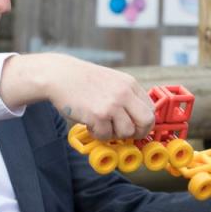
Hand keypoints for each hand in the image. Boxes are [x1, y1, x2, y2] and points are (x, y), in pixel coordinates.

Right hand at [3, 53, 155, 139]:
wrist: (60, 75)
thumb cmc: (84, 80)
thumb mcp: (112, 81)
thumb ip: (127, 96)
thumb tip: (140, 119)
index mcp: (129, 84)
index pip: (150, 109)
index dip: (144, 123)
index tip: (135, 127)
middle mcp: (124, 93)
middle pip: (146, 122)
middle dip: (138, 132)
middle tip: (126, 134)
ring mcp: (112, 105)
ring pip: (126, 132)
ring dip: (114, 134)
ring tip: (102, 125)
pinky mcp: (98, 116)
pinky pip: (106, 135)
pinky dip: (98, 134)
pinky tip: (90, 124)